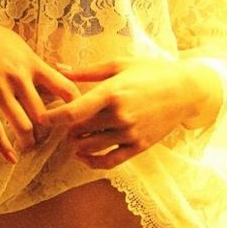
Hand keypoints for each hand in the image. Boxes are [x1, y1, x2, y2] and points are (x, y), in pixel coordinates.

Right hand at [0, 2, 79, 163]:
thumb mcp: (19, 46)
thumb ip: (37, 64)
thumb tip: (58, 74)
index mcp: (32, 63)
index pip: (65, 88)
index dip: (75, 107)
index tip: (75, 118)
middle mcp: (19, 77)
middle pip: (45, 115)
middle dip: (49, 132)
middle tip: (49, 140)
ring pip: (22, 126)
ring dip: (29, 142)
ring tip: (30, 147)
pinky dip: (4, 148)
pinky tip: (11, 158)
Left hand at [39, 55, 198, 168]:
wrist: (186, 91)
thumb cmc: (152, 72)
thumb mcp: (119, 65)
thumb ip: (86, 72)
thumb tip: (58, 68)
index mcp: (112, 92)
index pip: (75, 111)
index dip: (53, 118)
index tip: (40, 119)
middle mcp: (119, 116)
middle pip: (80, 129)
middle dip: (66, 128)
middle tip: (59, 124)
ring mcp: (129, 133)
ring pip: (91, 147)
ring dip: (77, 144)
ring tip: (72, 137)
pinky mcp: (138, 146)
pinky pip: (110, 161)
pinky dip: (92, 162)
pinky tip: (83, 156)